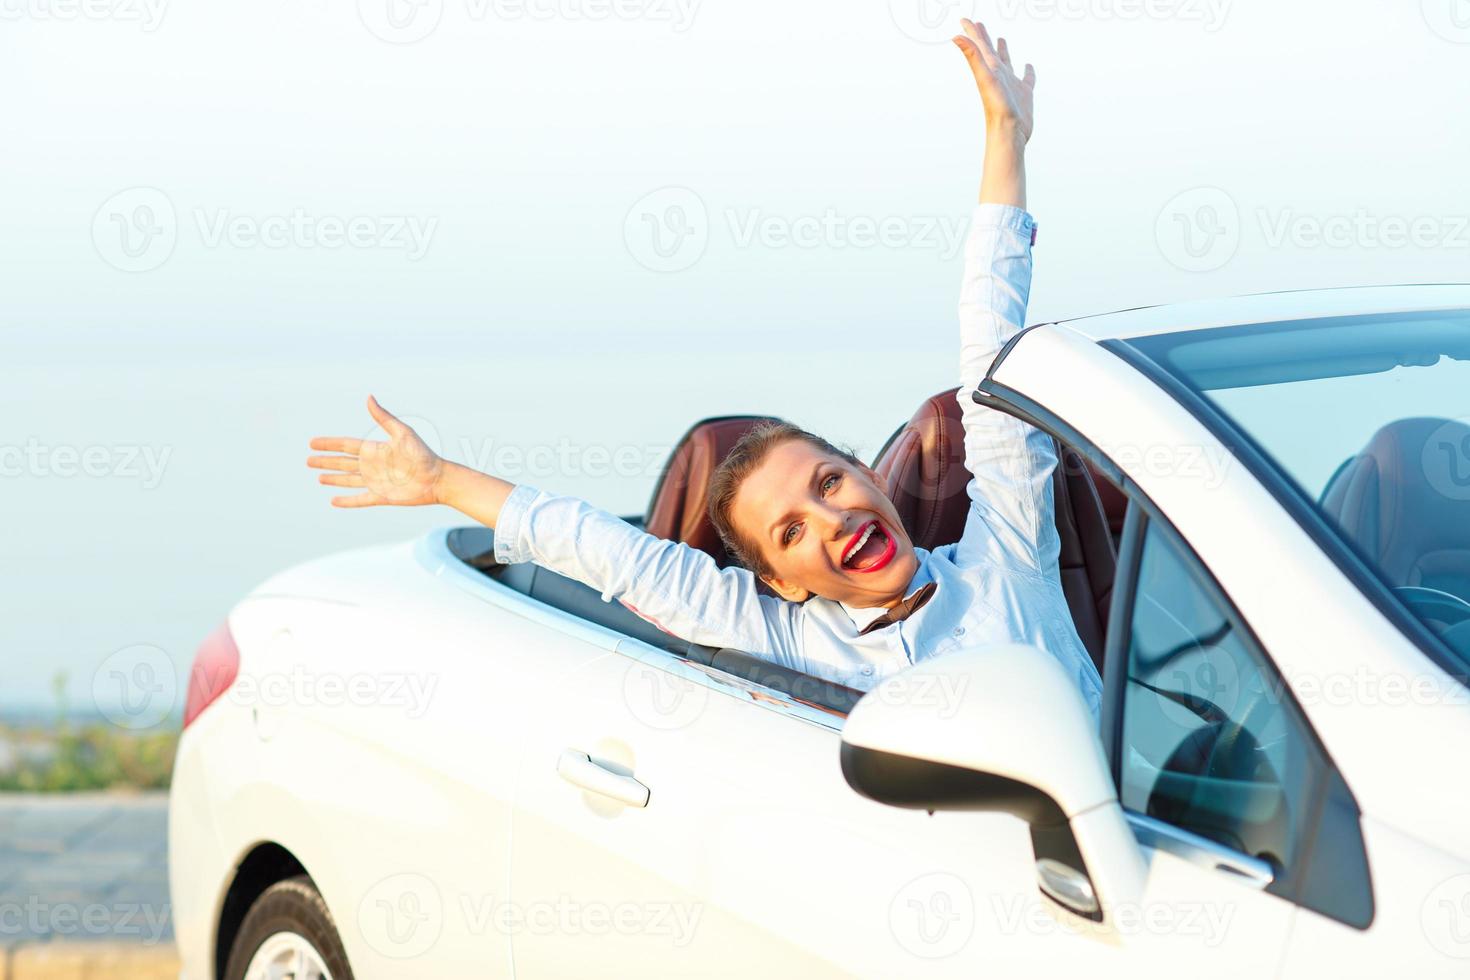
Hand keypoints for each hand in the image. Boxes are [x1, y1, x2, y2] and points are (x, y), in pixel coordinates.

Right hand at [307, 396, 444, 507]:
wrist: (437, 478)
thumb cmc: (422, 454)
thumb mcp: (402, 433)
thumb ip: (383, 418)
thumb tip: (369, 397)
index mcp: (375, 450)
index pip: (346, 445)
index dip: (329, 444)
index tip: (313, 442)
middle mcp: (373, 466)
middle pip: (343, 463)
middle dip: (326, 462)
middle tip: (308, 461)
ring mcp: (376, 482)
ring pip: (349, 480)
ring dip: (334, 479)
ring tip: (319, 478)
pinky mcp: (381, 496)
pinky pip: (360, 499)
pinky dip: (347, 501)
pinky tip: (334, 501)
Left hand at [953, 19, 1034, 143]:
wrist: (1009, 133)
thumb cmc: (997, 108)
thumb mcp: (985, 77)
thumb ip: (972, 55)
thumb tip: (955, 36)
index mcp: (989, 69)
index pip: (978, 45)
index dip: (972, 31)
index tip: (964, 19)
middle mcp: (998, 75)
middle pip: (989, 51)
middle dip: (983, 37)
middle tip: (978, 24)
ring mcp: (1011, 84)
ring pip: (1006, 62)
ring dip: (1003, 50)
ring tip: (1001, 39)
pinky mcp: (1024, 94)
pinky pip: (1026, 79)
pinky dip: (1027, 71)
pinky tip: (1027, 65)